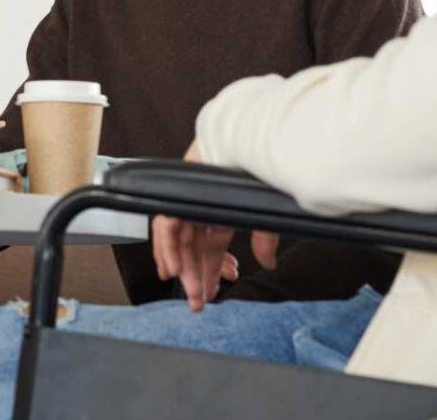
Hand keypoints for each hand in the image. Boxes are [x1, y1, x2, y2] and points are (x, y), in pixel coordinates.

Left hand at [149, 141, 278, 310]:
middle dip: (195, 277)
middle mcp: (202, 208)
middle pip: (193, 249)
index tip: (208, 294)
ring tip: (188, 289)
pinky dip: (168, 247)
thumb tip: (269, 263)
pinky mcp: (177, 193)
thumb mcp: (265, 210)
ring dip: (182, 267)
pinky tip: (174, 268)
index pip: (211, 248)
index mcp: (221, 212)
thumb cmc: (259, 167)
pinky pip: (167, 224)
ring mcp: (188, 200)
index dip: (210, 272)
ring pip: (179, 240)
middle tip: (197, 302)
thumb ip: (264, 237)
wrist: (249, 135)